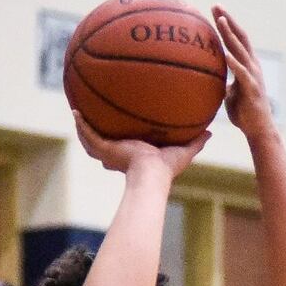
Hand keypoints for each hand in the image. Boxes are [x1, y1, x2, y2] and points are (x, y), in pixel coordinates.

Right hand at [73, 111, 208, 177]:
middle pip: (105, 142)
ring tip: (78, 111)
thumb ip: (196, 142)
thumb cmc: (167, 168)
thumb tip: (211, 132)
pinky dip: (80, 124)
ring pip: (91, 138)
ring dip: (83, 126)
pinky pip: (87, 134)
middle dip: (98, 133)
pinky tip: (74, 111)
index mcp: (136, 155)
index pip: (126, 146)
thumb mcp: (184, 151)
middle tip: (95, 117)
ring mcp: (109, 152)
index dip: (122, 138)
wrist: (152, 173)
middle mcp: (120, 154)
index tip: (122, 127)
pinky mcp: (103, 149)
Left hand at [212, 7, 276, 140]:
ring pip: (241, 50)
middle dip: (227, 20)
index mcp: (247, 65)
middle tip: (215, 5)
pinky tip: (225, 54)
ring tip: (219, 21)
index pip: (236, 39)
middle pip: (240, 37)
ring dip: (229, 35)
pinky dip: (234, 63)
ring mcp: (253, 76)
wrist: (258, 130)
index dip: (226, 24)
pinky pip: (242, 73)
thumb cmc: (243, 113)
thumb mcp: (229, 92)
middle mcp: (252, 66)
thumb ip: (222, 80)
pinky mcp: (252, 89)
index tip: (214, 10)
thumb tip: (207, 75)